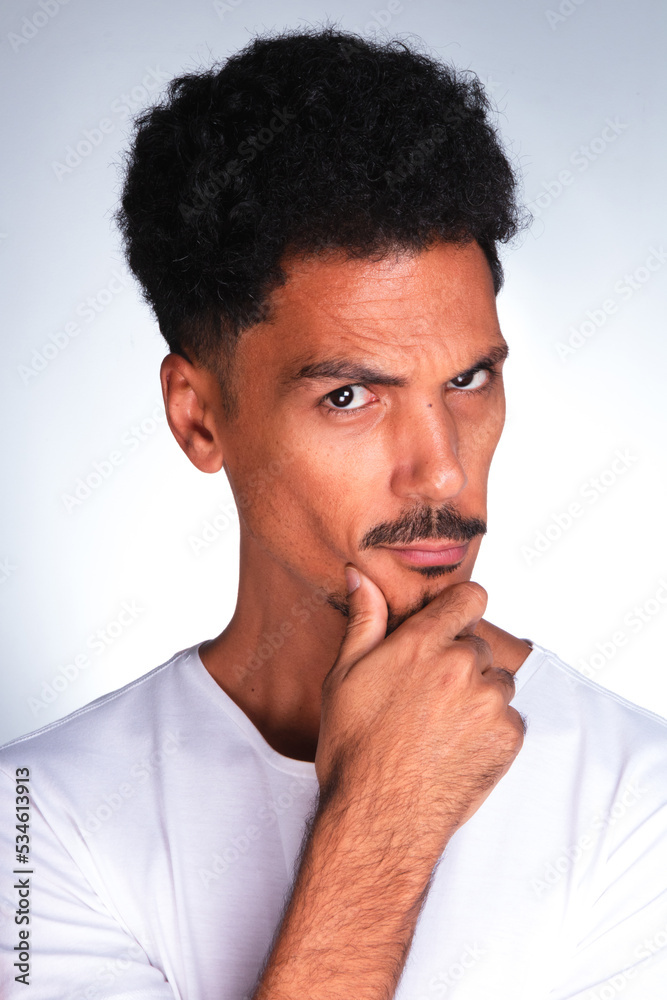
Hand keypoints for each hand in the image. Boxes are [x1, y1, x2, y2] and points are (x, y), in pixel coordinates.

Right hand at [315, 567, 525, 842]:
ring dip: (479, 695)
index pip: (470, 598)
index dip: (460, 610)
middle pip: (479, 645)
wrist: (379, 819)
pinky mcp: (510, 737)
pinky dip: (491, 730)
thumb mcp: (344, 677)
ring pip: (498, 681)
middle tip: (427, 698)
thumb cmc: (354, 748)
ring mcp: (490, 702)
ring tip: (441, 727)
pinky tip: (457, 749)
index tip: (448, 628)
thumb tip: (360, 575)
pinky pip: (510, 718)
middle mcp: (462, 665)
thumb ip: (363, 620)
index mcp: (422, 643)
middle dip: (460, 662)